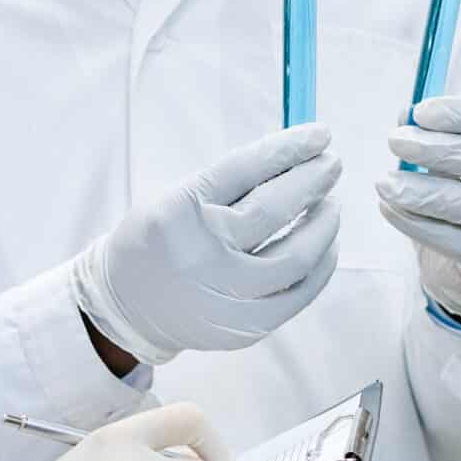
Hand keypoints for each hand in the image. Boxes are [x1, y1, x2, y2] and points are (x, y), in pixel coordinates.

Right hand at [72, 125, 343, 366]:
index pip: (246, 169)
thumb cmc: (160, 241)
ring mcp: (225, 295)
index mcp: (181, 211)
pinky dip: (320, 266)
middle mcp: (203, 253)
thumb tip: (296, 154)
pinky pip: (298, 294)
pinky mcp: (244, 326)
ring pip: (295, 256)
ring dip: (323, 224)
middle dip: (312, 180)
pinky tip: (326, 245)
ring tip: (330, 204)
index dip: (290, 148)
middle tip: (331, 164)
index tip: (319, 135)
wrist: (128, 307)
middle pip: (273, 209)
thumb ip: (232, 180)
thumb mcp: (177, 197)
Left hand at [378, 96, 460, 317]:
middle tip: (396, 141)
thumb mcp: (457, 150)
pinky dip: (415, 223)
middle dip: (434, 149)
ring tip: (384, 183)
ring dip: (420, 192)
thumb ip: (433, 130)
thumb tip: (404, 116)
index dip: (460, 114)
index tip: (420, 112)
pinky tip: (389, 208)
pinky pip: (452, 239)